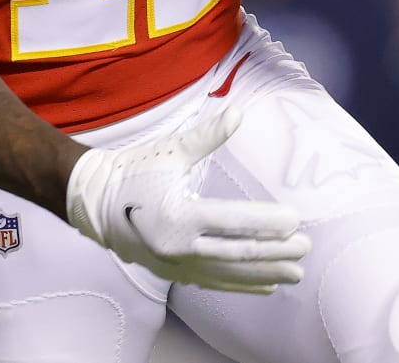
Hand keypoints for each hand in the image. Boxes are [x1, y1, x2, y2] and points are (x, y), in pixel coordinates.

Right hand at [65, 106, 310, 293]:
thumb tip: (238, 113)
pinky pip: (213, 282)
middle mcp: (179, 246)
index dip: (268, 223)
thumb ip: (207, 136)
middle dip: (276, 252)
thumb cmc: (132, 171)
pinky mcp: (172, 273)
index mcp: (180, 215)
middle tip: (305, 250)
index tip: (296, 221)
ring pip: (230, 273)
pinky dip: (241, 284)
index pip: (235, 223)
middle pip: (238, 253)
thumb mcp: (171, 152)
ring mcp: (176, 264)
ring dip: (265, 273)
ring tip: (294, 274)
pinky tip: (264, 284)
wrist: (93, 201)